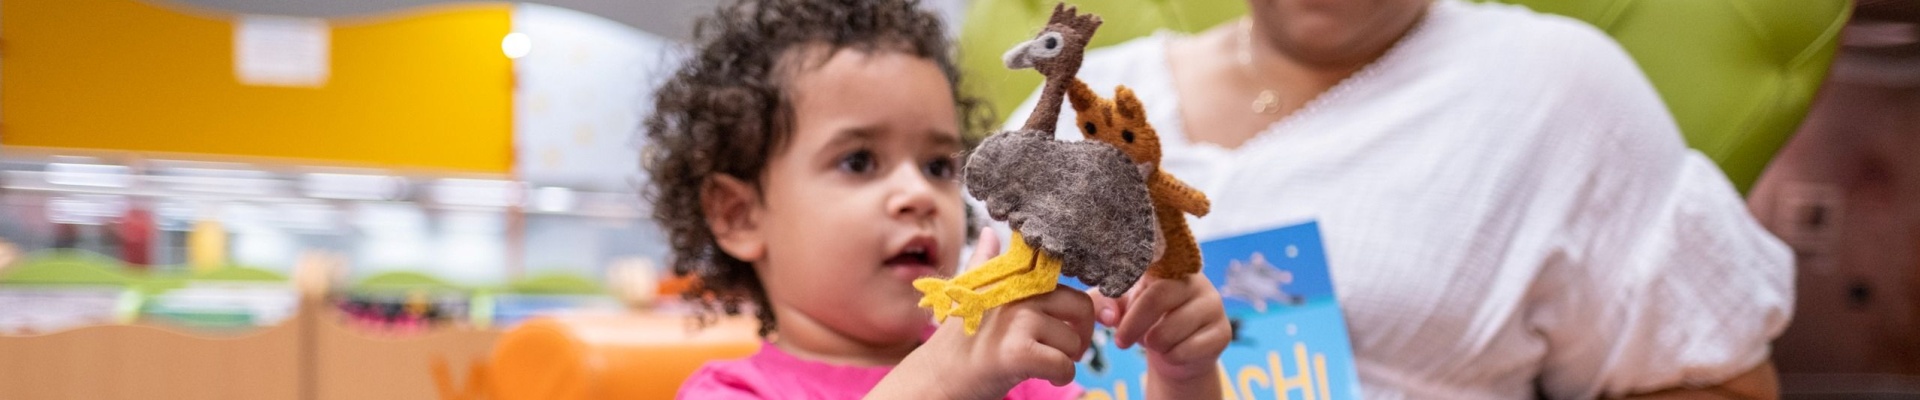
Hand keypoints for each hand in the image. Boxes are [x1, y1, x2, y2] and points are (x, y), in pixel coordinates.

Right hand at [877, 285, 1094, 399]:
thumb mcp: (971, 296)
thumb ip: (988, 264)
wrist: (932, 378)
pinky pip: (1064, 366)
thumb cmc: (958, 341)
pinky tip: (1043, 379)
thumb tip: (989, 233)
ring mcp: (1016, 320)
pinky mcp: (1017, 351)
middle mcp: (1016, 291)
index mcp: (1011, 275)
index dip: (1087, 303)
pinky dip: (1060, 378)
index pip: (1068, 276)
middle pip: (1081, 305)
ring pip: (1073, 341)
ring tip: (1041, 364)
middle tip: (1064, 350)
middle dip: (1081, 333)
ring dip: (1065, 361)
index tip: (1075, 324)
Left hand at [1089, 272, 1230, 382]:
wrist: (1178, 353)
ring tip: (1155, 341)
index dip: (1131, 284)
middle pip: (1157, 297)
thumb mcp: (1121, 310)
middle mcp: (1195, 280)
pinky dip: (1172, 357)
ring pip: (1170, 330)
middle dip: (1133, 325)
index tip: (1114, 314)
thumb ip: (1105, 305)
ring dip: (1154, 344)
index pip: (1150, 264)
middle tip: (1120, 342)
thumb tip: (1109, 316)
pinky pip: (1188, 350)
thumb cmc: (1147, 323)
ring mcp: (1213, 304)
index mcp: (1168, 266)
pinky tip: (1175, 351)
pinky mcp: (1223, 332)